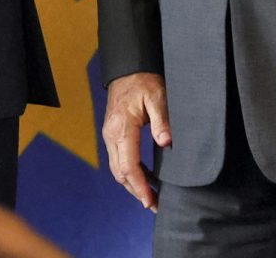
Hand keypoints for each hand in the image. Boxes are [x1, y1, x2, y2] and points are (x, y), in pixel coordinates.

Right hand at [101, 72, 169, 211]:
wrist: (127, 70)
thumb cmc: (142, 82)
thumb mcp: (157, 97)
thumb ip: (162, 120)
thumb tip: (166, 142)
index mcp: (122, 128)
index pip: (128, 165)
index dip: (139, 186)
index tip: (150, 200)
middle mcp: (111, 135)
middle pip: (120, 172)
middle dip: (136, 191)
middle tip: (154, 205)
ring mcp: (110, 135)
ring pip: (117, 168)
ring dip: (132, 184)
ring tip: (151, 197)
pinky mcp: (113, 135)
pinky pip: (118, 160)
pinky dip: (130, 173)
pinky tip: (145, 179)